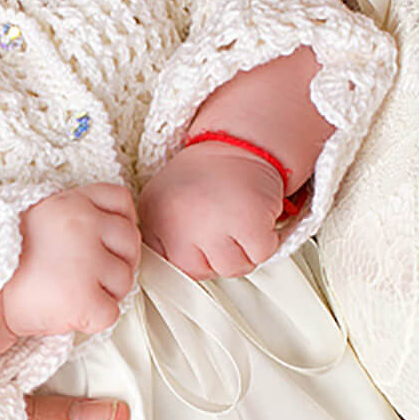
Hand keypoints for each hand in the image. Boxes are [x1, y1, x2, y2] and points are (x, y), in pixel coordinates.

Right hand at [0, 184, 140, 355]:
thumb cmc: (1, 259)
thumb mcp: (36, 215)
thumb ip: (72, 213)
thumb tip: (108, 225)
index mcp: (72, 202)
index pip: (120, 200)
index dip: (118, 221)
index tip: (103, 239)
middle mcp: (85, 226)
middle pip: (130, 241)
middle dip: (117, 260)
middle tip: (90, 275)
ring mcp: (87, 263)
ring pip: (125, 280)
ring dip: (105, 292)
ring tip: (71, 293)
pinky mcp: (84, 299)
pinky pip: (111, 313)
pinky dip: (94, 319)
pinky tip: (69, 312)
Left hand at [138, 143, 283, 277]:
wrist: (236, 143)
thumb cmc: (202, 178)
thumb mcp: (163, 204)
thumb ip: (160, 239)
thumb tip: (166, 276)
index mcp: (153, 216)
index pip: (170, 266)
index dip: (190, 254)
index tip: (197, 233)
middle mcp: (179, 222)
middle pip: (202, 272)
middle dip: (215, 255)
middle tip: (220, 222)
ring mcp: (213, 224)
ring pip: (232, 268)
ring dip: (242, 249)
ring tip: (236, 217)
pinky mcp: (249, 223)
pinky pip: (260, 255)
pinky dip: (265, 240)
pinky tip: (254, 215)